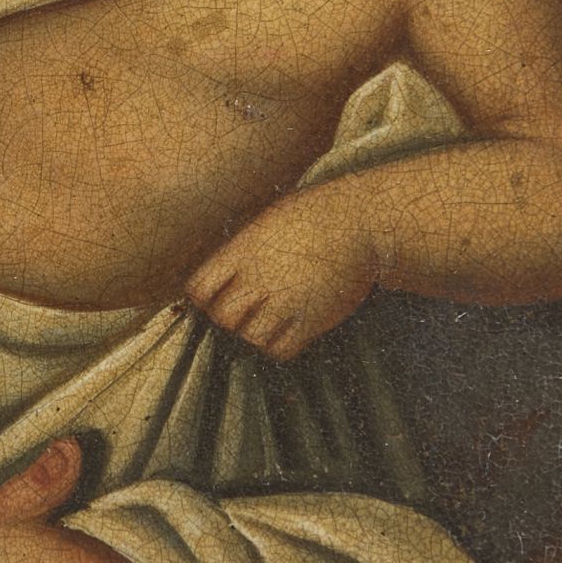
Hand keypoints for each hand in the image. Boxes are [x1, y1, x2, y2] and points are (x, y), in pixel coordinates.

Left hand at [186, 190, 378, 358]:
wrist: (361, 220)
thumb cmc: (317, 213)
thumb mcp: (269, 220)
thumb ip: (244, 246)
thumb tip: (226, 266)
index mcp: (243, 251)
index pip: (200, 290)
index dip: (205, 297)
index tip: (218, 294)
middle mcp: (259, 278)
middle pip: (222, 318)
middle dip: (230, 317)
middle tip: (247, 310)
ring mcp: (285, 301)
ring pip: (249, 337)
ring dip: (255, 333)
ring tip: (270, 321)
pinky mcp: (312, 319)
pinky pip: (281, 350)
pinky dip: (280, 346)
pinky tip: (291, 329)